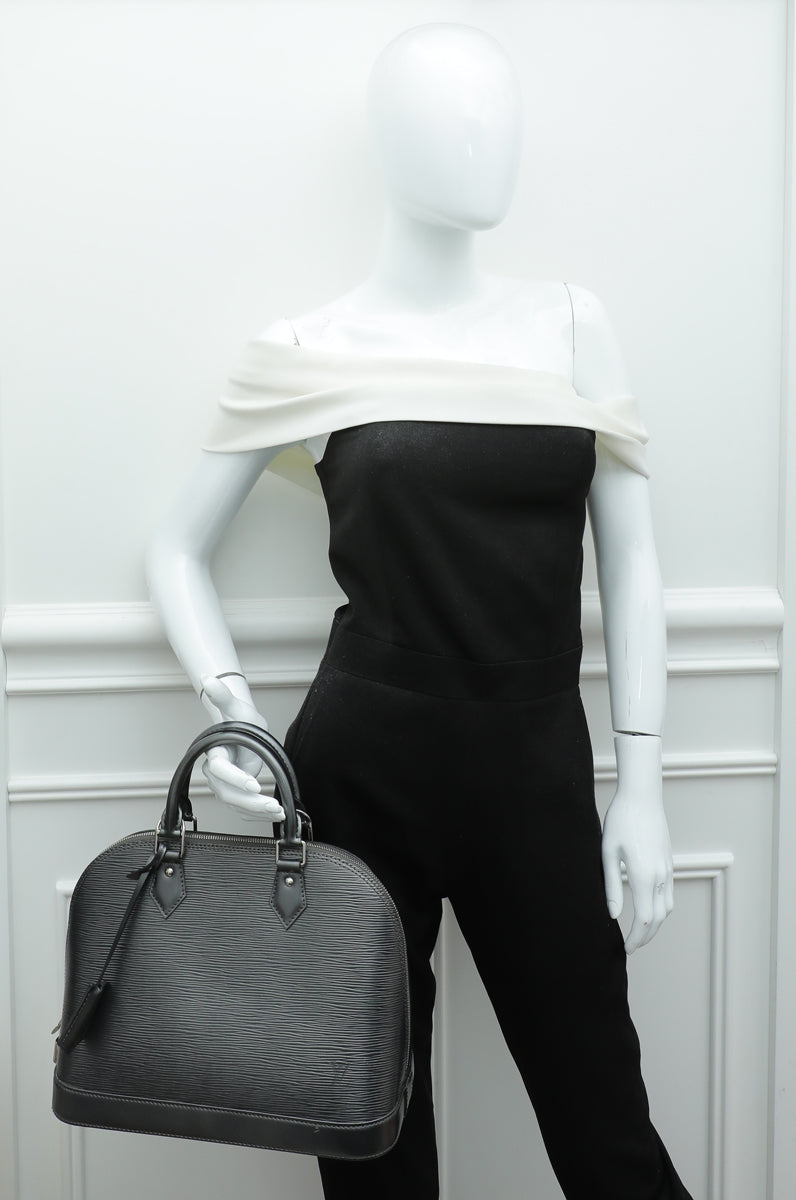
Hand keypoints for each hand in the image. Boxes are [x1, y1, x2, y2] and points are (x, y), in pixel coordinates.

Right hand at [199, 675, 284, 820]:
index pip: (221, 770)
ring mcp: (225, 785)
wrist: (243, 728)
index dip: (236, 777)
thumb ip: (222, 696)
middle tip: (272, 805)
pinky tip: (275, 817)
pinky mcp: (235, 793)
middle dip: (250, 801)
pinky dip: (258, 815)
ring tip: (278, 812)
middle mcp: (216, 772)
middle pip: (228, 793)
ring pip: (237, 804)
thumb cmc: (239, 718)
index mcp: (215, 753)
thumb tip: (207, 679)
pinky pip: (243, 808)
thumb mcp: (236, 707)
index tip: (255, 782)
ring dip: (257, 811)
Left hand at [601, 735, 672, 954]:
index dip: (635, 938)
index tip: (624, 948)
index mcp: (643, 875)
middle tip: (630, 946)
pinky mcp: (669, 862)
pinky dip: (661, 908)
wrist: (641, 796)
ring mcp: (667, 869)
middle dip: (645, 937)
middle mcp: (660, 876)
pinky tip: (648, 908)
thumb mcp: (608, 853)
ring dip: (655, 924)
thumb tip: (612, 915)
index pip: (644, 920)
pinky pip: (668, 893)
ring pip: (667, 908)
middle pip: (658, 919)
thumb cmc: (620, 820)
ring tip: (639, 932)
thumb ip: (611, 886)